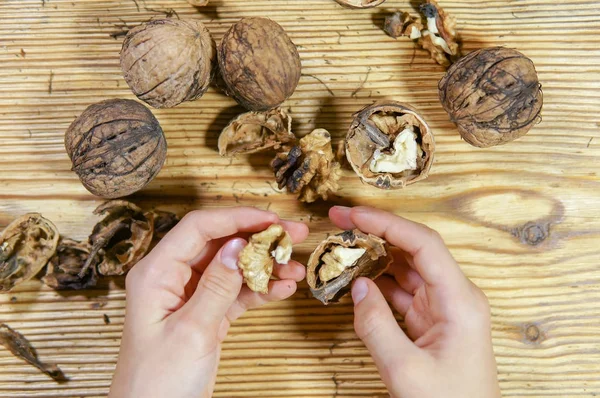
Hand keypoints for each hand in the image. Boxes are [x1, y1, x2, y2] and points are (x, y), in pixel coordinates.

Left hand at [109, 207, 308, 397]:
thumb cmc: (157, 384)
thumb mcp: (191, 332)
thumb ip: (216, 286)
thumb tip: (239, 246)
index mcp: (156, 274)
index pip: (199, 228)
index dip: (237, 218)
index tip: (271, 220)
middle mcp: (171, 278)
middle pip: (220, 243)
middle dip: (258, 238)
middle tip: (293, 234)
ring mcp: (189, 296)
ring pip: (232, 267)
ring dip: (264, 265)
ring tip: (294, 268)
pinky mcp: (205, 314)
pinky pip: (236, 292)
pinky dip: (260, 289)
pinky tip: (283, 289)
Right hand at [329, 206, 500, 397]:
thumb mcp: (405, 371)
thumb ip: (376, 326)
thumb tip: (358, 286)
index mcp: (460, 301)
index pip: (423, 244)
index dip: (387, 223)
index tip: (353, 215)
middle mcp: (455, 297)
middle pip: (414, 249)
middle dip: (377, 230)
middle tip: (340, 219)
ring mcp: (443, 308)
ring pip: (406, 268)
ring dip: (375, 255)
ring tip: (342, 246)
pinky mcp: (431, 321)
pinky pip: (402, 291)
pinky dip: (378, 282)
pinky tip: (356, 278)